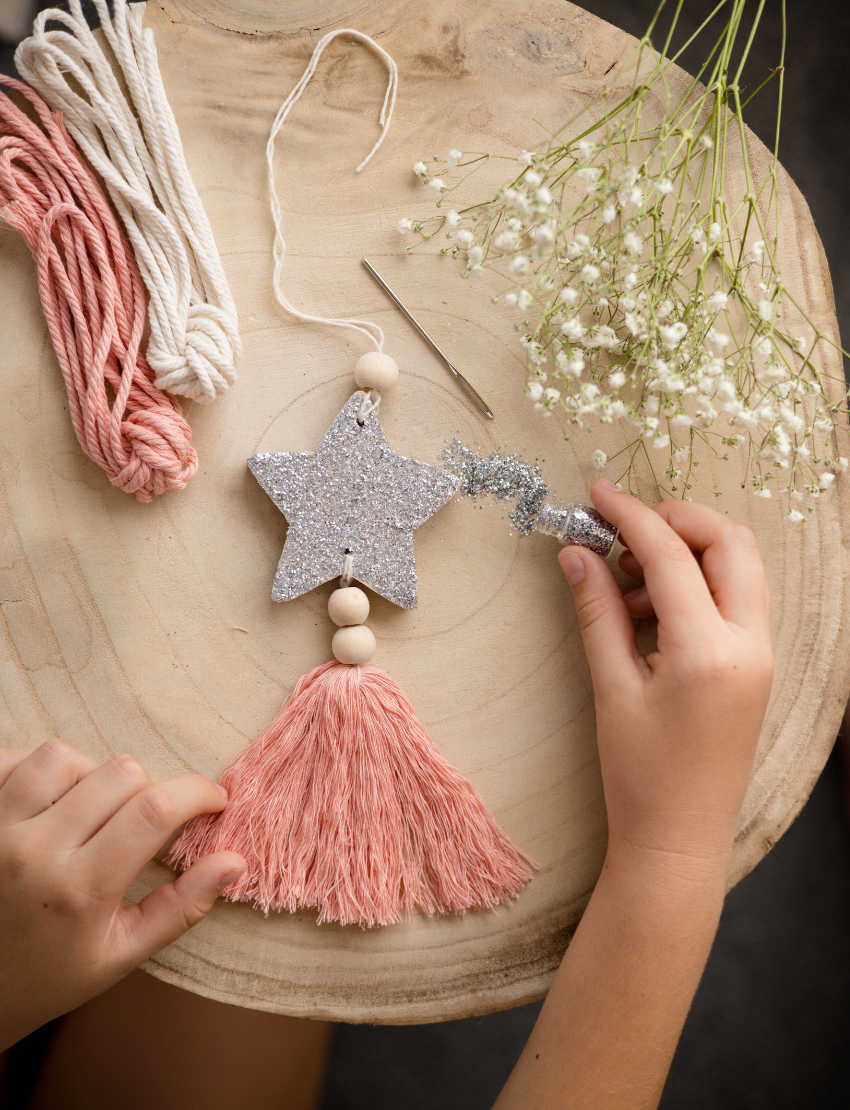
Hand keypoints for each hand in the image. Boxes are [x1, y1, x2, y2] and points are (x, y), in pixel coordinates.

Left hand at [0, 741, 245, 1049]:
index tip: (215, 799)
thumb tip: (235, 862)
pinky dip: (36, 768)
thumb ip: (181, 907)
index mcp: (81, 890)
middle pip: (119, 774)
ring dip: (91, 775)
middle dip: (149, 790)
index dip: (197, 792)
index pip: (155, 810)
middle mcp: (36, 852)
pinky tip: (50, 800)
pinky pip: (12, 759)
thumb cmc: (48, 975)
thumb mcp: (120, 955)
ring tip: (92, 809)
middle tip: (144, 823)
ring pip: (64, 757)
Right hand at [559, 480, 772, 870]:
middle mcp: (749, 645)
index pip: (672, 553)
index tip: (598, 493)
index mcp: (709, 651)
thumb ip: (597, 611)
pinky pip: (736, 599)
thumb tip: (576, 552)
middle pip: (729, 541)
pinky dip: (698, 584)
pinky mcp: (757, 665)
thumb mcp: (611, 688)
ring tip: (628, 582)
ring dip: (687, 552)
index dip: (630, 514)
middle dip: (676, 520)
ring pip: (739, 567)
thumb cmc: (641, 775)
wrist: (679, 840)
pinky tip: (651, 610)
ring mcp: (761, 655)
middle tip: (623, 529)